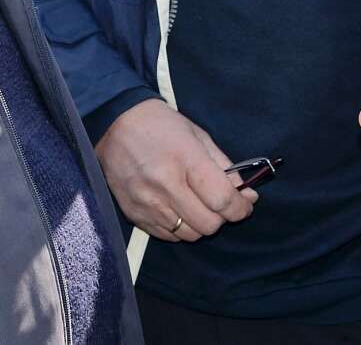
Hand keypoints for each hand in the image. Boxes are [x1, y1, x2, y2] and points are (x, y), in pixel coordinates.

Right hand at [94, 99, 256, 241]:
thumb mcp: (199, 136)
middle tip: (221, 203)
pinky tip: (178, 209)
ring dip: (201, 224)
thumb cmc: (162, 126)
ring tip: (198, 205)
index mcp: (186, 160)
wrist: (115, 125)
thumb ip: (224, 167)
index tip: (246, 204)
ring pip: (189, 234)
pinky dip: (180, 227)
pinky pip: (167, 236)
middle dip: (222, 217)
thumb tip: (246, 194)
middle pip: (208, 224)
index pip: (222, 199)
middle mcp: (165, 186)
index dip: (240, 207)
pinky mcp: (134, 214)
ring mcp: (147, 203)